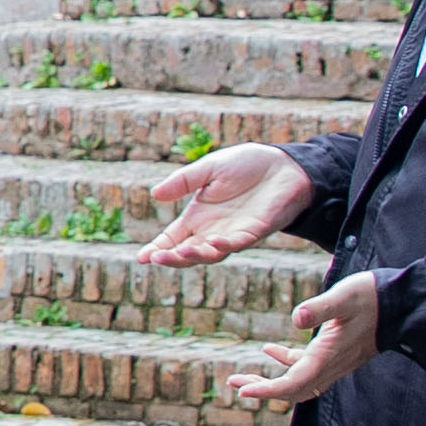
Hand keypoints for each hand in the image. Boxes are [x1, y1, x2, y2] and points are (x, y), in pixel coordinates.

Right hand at [140, 142, 317, 266]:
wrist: (284, 166)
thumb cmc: (247, 166)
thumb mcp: (209, 168)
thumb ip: (184, 181)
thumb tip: (155, 194)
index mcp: (199, 217)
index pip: (172, 238)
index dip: (157, 248)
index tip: (141, 258)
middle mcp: (213, 230)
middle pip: (188, 252)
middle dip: (171, 258)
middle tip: (156, 259)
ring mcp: (234, 233)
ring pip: (211, 253)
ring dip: (195, 256)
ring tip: (181, 253)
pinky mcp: (255, 231)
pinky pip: (238, 243)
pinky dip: (225, 245)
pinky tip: (214, 242)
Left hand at [225, 266, 386, 409]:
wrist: (402, 304)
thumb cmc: (372, 297)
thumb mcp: (344, 296)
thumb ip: (320, 308)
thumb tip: (297, 318)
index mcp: (327, 356)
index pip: (292, 383)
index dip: (267, 390)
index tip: (243, 391)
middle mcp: (330, 366)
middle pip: (291, 390)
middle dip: (262, 390)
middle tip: (233, 384)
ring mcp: (334, 363)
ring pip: (297, 382)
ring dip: (270, 380)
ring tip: (241, 376)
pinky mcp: (336, 354)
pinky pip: (306, 368)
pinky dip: (286, 363)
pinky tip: (268, 350)